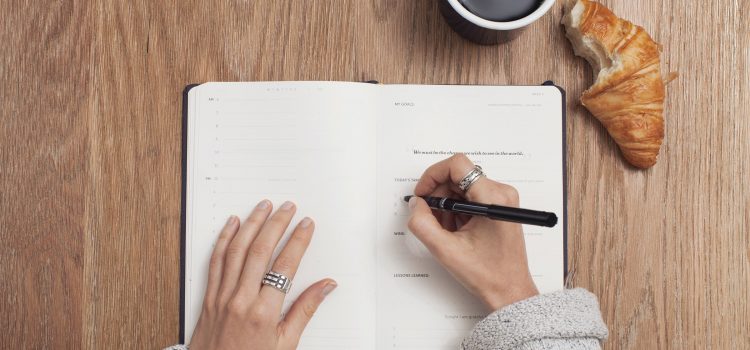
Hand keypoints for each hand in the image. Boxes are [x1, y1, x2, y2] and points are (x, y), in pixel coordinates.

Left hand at [189, 200, 336, 349]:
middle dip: (276, 224)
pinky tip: (232, 224)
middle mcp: (241, 299)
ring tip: (263, 206)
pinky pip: (216, 261)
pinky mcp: (209, 296)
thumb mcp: (285, 344)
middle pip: (260, 250)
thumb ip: (304, 310)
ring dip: (251, 224)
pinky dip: (224, 239)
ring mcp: (222, 296)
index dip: (298, 241)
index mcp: (264, 312)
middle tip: (288, 207)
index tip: (306, 225)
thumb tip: (326, 286)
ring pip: (237, 250)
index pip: (285, 266)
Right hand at [407, 154, 538, 310]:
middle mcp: (501, 193)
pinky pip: (470, 196)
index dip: (433, 175)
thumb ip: (423, 223)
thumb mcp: (446, 250)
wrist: (509, 291)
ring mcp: (501, 199)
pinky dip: (457, 210)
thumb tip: (415, 204)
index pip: (457, 165)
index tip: (423, 193)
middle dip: (439, 195)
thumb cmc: (488, 274)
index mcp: (492, 198)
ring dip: (447, 204)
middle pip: (458, 176)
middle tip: (431, 217)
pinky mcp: (499, 206)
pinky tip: (456, 231)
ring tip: (446, 230)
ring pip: (462, 187)